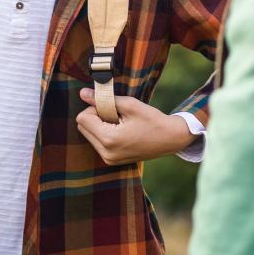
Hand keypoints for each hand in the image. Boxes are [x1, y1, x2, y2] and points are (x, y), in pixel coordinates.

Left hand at [76, 88, 194, 165]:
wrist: (171, 139)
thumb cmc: (152, 120)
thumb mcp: (129, 105)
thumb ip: (104, 99)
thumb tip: (82, 93)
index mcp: (109, 140)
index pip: (83, 118)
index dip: (94, 107)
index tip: (111, 107)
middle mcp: (106, 153)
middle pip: (83, 127)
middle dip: (95, 116)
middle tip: (116, 114)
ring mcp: (109, 159)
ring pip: (88, 134)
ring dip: (99, 125)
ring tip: (120, 123)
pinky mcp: (112, 161)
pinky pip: (97, 143)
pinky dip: (104, 133)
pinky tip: (121, 132)